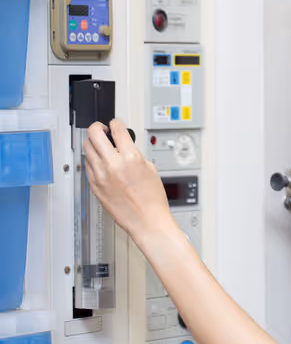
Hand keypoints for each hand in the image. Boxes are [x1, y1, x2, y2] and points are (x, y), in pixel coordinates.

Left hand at [83, 119, 173, 242]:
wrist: (147, 220)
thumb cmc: (152, 199)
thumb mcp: (150, 169)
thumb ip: (135, 154)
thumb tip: (125, 146)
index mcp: (131, 158)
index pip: (117, 129)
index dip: (116, 123)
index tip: (116, 124)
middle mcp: (113, 165)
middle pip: (94, 134)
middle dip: (98, 127)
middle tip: (102, 129)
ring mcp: (101, 175)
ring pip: (86, 148)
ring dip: (93, 143)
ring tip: (99, 145)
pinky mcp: (94, 186)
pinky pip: (87, 166)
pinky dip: (92, 159)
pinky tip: (99, 161)